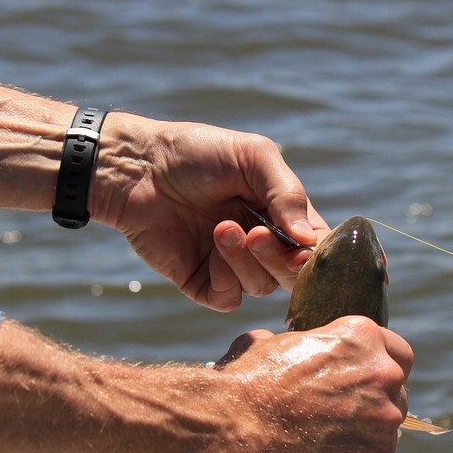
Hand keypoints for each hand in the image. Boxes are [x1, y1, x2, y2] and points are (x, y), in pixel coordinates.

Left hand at [90, 113, 329, 309]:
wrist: (136, 168)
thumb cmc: (196, 153)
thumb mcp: (252, 156)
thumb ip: (287, 193)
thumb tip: (310, 242)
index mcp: (280, 212)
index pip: (315, 246)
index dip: (315, 254)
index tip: (304, 248)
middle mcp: (260, 242)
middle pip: (292, 275)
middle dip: (280, 259)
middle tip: (257, 234)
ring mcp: (231, 264)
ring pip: (262, 287)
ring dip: (245, 260)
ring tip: (220, 227)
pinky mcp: (202, 282)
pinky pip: (229, 299)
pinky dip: (225, 278)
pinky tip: (210, 247)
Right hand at [213, 316, 413, 452]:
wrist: (235, 426)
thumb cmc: (245, 382)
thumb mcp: (268, 343)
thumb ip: (292, 344)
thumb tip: (278, 345)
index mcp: (362, 337)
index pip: (398, 353)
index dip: (381, 372)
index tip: (367, 388)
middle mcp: (383, 373)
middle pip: (396, 397)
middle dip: (374, 411)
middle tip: (345, 426)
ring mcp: (384, 419)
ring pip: (388, 437)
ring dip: (366, 445)